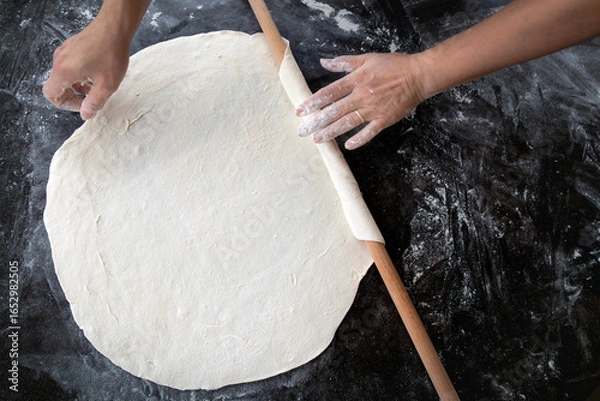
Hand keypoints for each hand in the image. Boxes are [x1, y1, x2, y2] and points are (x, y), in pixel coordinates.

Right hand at [42, 18, 130, 119]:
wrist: (115, 27)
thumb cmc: (111, 53)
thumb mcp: (107, 85)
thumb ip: (94, 103)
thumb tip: (86, 115)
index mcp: (63, 71)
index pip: (51, 95)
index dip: (66, 105)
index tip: (82, 106)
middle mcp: (59, 60)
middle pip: (57, 85)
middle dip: (73, 96)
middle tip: (91, 100)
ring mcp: (64, 51)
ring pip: (65, 75)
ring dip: (78, 86)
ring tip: (96, 88)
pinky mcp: (72, 46)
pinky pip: (70, 66)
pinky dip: (79, 75)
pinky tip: (96, 75)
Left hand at [296, 53, 425, 149]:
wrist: (418, 76)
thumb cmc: (393, 65)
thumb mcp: (367, 59)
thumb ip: (344, 63)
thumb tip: (324, 62)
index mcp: (357, 80)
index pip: (330, 92)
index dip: (314, 102)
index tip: (301, 110)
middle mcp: (362, 95)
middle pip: (335, 110)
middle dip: (317, 121)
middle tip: (302, 131)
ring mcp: (374, 109)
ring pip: (348, 122)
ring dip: (331, 132)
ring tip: (317, 139)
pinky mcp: (385, 119)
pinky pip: (370, 131)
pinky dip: (359, 139)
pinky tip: (347, 146)